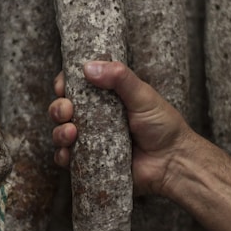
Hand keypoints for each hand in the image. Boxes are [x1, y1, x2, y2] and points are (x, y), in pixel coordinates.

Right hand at [48, 61, 190, 195]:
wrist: (173, 162)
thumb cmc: (163, 126)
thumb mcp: (143, 95)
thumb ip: (120, 78)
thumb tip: (88, 67)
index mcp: (105, 98)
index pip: (75, 87)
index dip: (64, 84)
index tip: (63, 86)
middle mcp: (94, 118)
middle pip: (62, 109)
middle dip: (57, 108)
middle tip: (67, 109)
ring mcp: (91, 141)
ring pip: (60, 134)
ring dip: (58, 131)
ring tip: (72, 132)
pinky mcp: (91, 163)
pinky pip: (68, 160)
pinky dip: (63, 156)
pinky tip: (69, 153)